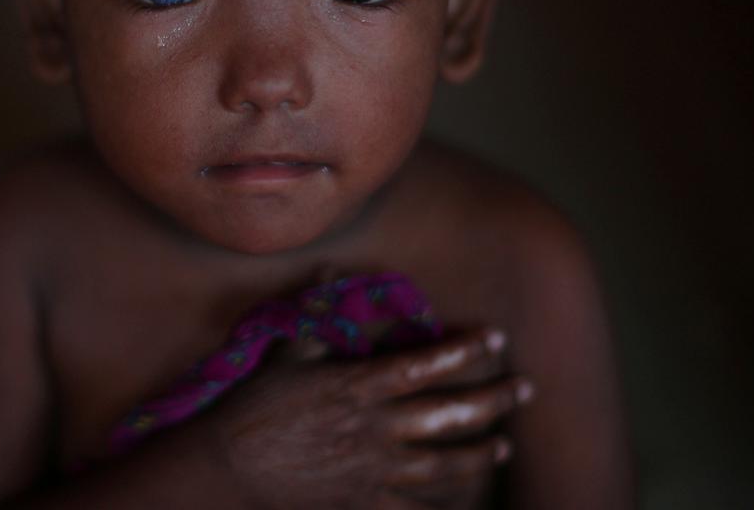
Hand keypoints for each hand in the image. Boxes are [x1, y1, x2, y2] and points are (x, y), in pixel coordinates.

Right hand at [206, 328, 532, 508]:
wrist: (227, 468)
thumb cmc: (254, 407)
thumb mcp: (285, 355)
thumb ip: (316, 317)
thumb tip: (328, 268)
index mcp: (360, 386)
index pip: (427, 364)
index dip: (466, 349)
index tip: (496, 337)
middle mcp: (376, 429)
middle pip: (450, 414)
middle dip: (494, 400)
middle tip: (526, 390)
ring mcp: (373, 470)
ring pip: (444, 465)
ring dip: (479, 454)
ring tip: (503, 445)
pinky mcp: (363, 503)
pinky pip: (413, 508)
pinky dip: (440, 508)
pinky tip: (462, 505)